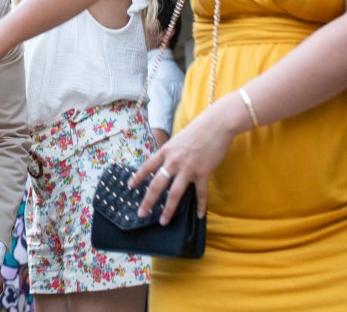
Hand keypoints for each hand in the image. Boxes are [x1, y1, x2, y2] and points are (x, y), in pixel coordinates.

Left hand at [130, 101, 238, 224]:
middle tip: (141, 213)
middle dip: (148, 201)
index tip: (129, 187)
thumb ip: (170, 153)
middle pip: (157, 185)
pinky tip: (199, 215)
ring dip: (168, 210)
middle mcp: (173, 161)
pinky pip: (200, 194)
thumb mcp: (177, 139)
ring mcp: (188, 169)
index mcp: (165, 151)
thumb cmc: (197, 129)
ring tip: (163, 221)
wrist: (216, 125)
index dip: (137, 177)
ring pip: (175, 194)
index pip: (147, 167)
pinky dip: (200, 206)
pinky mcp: (203, 173)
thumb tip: (165, 164)